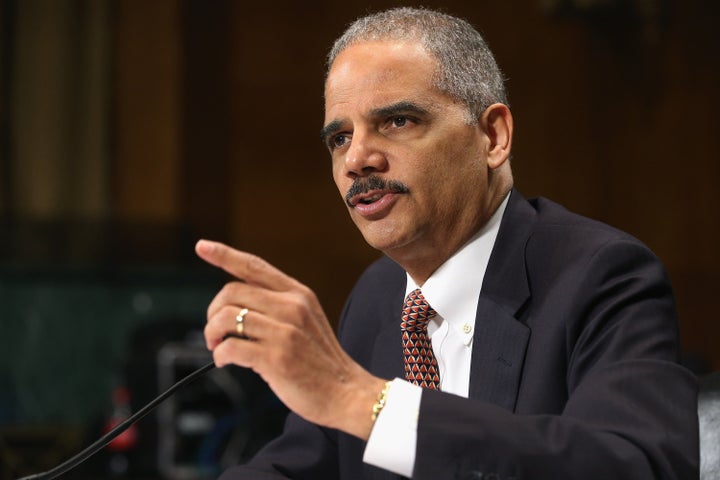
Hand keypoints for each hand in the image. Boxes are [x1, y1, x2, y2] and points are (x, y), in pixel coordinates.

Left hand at [196, 239, 385, 438]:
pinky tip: (226, 362)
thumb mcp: (306, 320)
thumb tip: (235, 302)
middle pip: (231, 291)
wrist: (346, 392)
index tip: (202, 246)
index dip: (225, 254)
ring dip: (212, 334)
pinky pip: (230, 347)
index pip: (254, 266)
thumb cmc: (320, 360)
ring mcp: (285, 332)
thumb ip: (277, 305)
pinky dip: (220, 355)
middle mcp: (292, 307)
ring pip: (226, 317)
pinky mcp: (277, 358)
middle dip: (213, 312)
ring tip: (218, 347)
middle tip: (215, 333)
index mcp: (298, 294)